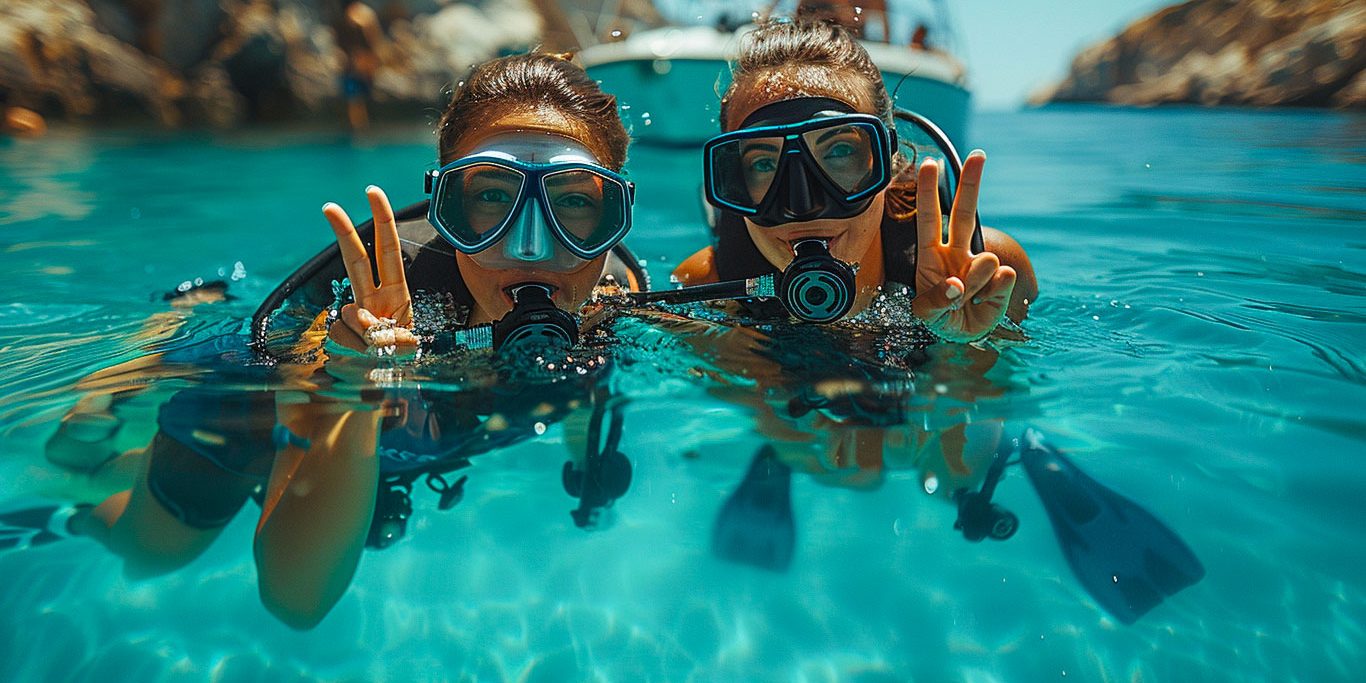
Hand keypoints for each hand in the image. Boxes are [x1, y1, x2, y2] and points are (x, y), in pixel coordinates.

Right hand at [322, 186, 417, 352]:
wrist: (375, 395)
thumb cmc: (399, 367)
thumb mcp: (407, 348)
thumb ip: (389, 333)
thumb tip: (358, 317)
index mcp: (396, 294)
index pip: (388, 251)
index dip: (382, 222)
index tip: (372, 192)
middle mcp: (371, 300)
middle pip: (356, 260)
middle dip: (343, 232)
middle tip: (329, 205)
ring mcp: (352, 318)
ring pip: (348, 314)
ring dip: (366, 338)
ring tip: (379, 356)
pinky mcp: (336, 336)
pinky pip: (339, 337)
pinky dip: (353, 351)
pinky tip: (360, 360)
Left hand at [912, 153, 1015, 342]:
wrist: (964, 336)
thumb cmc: (940, 318)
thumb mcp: (927, 314)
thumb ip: (937, 300)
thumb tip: (958, 282)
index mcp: (931, 255)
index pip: (929, 219)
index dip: (928, 192)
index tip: (929, 164)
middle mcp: (956, 253)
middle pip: (965, 214)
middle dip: (971, 184)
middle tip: (978, 155)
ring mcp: (980, 266)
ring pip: (986, 259)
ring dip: (976, 283)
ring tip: (967, 300)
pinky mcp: (1001, 281)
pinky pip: (1002, 281)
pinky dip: (992, 296)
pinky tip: (984, 302)